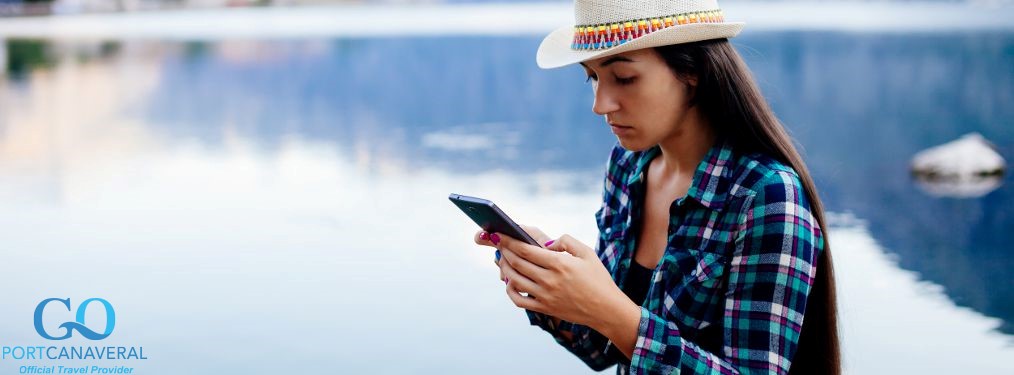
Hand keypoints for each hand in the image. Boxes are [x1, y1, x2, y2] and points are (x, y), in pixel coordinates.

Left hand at [492, 232, 635, 330]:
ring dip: (504, 267)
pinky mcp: (544, 309)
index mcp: (559, 263)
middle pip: (516, 262)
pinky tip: (510, 281)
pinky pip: (519, 300)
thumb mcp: (587, 252)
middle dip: (503, 250)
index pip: (525, 249)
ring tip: (502, 258)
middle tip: (498, 242)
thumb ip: (566, 241)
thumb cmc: (598, 278)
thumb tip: (546, 244)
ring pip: (514, 280)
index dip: (508, 240)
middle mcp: (549, 280)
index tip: (499, 233)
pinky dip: (510, 290)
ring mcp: (545, 296)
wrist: (606, 309)